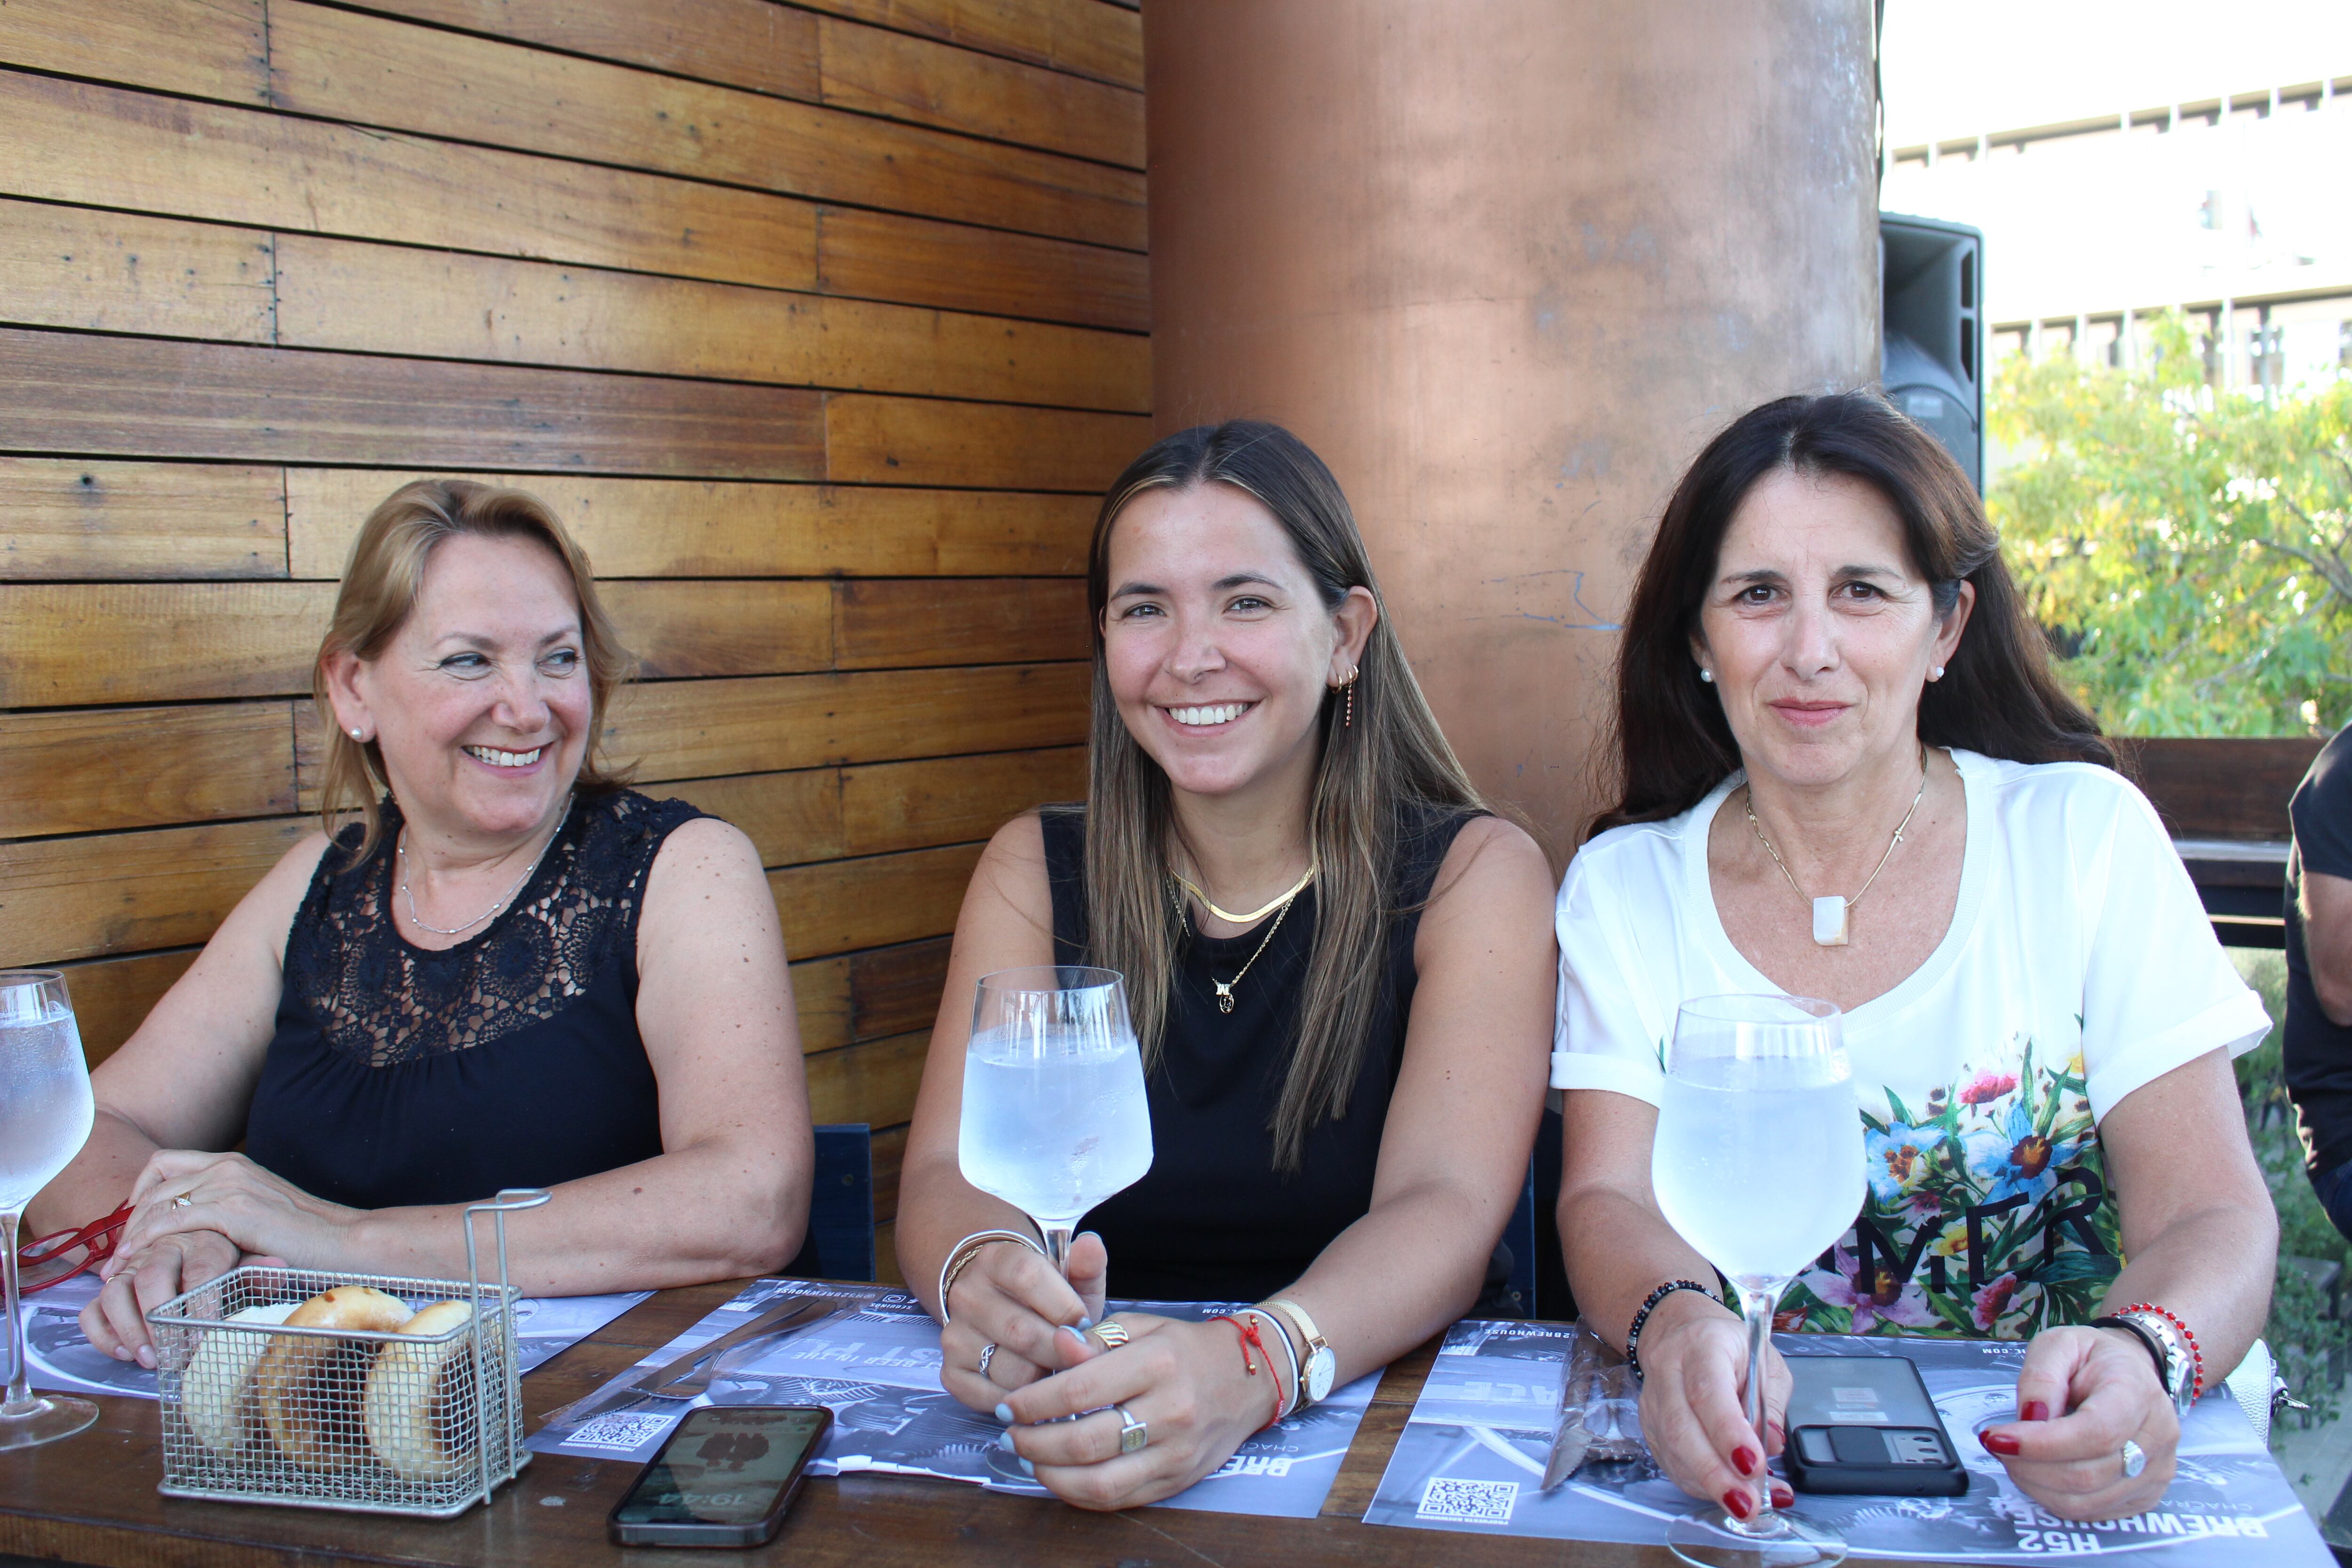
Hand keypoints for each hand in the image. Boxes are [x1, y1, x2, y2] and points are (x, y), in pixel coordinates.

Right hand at [80, 1230, 284, 1368]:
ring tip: (147, 1358)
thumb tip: (281, 1269)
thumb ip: (260, 1268)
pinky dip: (101, 1331)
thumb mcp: (250, 1257)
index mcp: (203, 1242)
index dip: (200, 1308)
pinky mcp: (113, 1282)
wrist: (208, 1233)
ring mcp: (133, 1265)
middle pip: (150, 1277)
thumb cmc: (231, 1253)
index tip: (202, 1343)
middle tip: (168, 1355)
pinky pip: (94, 1306)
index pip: (200, 1272)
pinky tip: (122, 1352)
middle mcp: (165, 1248)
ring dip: (127, 1328)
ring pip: (115, 1291)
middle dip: (156, 1320)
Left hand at [109, 1150, 356, 1271]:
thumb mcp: (258, 1212)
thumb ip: (226, 1212)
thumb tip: (192, 1235)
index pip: (165, 1162)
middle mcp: (228, 1166)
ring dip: (133, 1230)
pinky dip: (148, 1239)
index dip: (141, 1189)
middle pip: (155, 1180)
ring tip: (122, 1259)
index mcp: (234, 1163)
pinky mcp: (233, 1210)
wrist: (343, 1240)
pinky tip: (138, 1258)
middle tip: (121, 1249)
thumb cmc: (306, 1237)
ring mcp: (231, 1185)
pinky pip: (172, 1220)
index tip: (136, 1221)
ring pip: (158, 1200)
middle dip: (129, 1216)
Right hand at [938, 1232, 1108, 1410]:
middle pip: (1021, 1332)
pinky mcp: (951, 1372)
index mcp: (996, 1260)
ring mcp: (954, 1335)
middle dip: (1061, 1352)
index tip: (1086, 1325)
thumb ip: (1085, 1263)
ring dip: (1044, 1378)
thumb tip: (1091, 1245)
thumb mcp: (1069, 1276)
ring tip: (1058, 1370)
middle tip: (1081, 1358)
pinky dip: (1022, 1401)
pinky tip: (1035, 1388)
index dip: (1065, 1307)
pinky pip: (992, 1398)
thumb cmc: (1046, 1297)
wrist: (1002, 1308)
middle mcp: (967, 1295)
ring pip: (1011, 1371)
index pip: (1028, 1278)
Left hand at [1000, 1313, 1280, 1509]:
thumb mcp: (1142, 1326)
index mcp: (1157, 1363)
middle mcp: (1170, 1411)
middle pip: (1085, 1442)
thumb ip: (1095, 1339)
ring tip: (1028, 1458)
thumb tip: (1054, 1347)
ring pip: (1100, 1482)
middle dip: (1034, 1443)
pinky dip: (1080, 1494)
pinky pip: (1120, 1499)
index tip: (1009, 1404)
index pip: (1080, 1389)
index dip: (1035, 1402)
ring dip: (1051, 1476)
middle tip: (1010, 1435)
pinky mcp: (1178, 1480)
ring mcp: (1176, 1452)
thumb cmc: (1185, 1347)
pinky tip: (1060, 1476)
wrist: (1248, 1377)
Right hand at [1633, 1292, 1794, 1519]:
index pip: (1708, 1392)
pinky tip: (1726, 1492)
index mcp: (1702, 1346)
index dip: (1728, 1433)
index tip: (1753, 1464)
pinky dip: (1700, 1484)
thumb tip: (1772, 1446)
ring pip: (1673, 1452)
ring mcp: (1652, 1400)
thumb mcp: (1764, 1361)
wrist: (1681, 1330)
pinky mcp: (1648, 1426)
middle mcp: (1668, 1371)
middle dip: (1715, 1474)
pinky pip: (1671, 1462)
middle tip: (1747, 1505)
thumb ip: (1770, 1403)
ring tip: (1746, 1505)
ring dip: (1710, 1486)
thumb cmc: (1729, 1347)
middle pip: (1682, 1429)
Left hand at [1979, 1325, 2177, 1519]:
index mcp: (2138, 1392)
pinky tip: (2037, 1471)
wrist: (2131, 1374)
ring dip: (2035, 1484)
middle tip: (1997, 1444)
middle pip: (2087, 1475)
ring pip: (2085, 1501)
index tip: (1997, 1437)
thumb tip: (2030, 1418)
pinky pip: (2091, 1512)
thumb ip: (2042, 1377)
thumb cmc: (2092, 1358)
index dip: (2042, 1444)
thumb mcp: (2060, 1345)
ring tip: (2013, 1456)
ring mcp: (2155, 1473)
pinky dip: (2053, 1497)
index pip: (2095, 1433)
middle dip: (2028, 1465)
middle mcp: (2157, 1438)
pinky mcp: (2144, 1496)